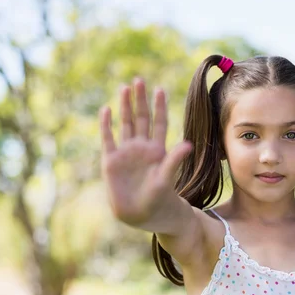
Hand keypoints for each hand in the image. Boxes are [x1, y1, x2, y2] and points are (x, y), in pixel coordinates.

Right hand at [99, 78, 191, 224]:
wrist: (142, 215)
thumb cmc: (159, 199)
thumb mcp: (167, 178)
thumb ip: (174, 160)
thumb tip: (188, 144)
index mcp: (158, 150)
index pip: (159, 123)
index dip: (159, 107)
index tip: (160, 89)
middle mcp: (142, 148)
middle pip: (141, 118)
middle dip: (140, 100)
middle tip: (139, 80)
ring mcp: (126, 153)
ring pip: (125, 124)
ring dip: (125, 107)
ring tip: (125, 88)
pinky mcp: (111, 161)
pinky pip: (108, 139)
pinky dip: (107, 125)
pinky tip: (107, 110)